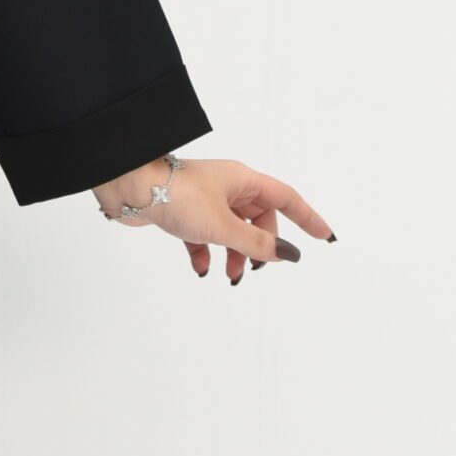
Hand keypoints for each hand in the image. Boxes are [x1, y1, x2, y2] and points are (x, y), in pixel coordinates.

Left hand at [92, 155, 335, 283]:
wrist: (129, 189)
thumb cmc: (178, 197)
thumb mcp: (224, 225)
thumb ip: (257, 243)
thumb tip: (288, 253)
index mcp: (243, 180)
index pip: (286, 198)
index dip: (308, 218)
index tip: (326, 237)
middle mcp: (227, 187)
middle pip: (259, 219)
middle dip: (260, 247)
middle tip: (253, 269)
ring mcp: (205, 199)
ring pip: (232, 230)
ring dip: (234, 254)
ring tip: (229, 275)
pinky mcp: (184, 211)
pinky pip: (205, 236)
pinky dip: (206, 253)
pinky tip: (200, 269)